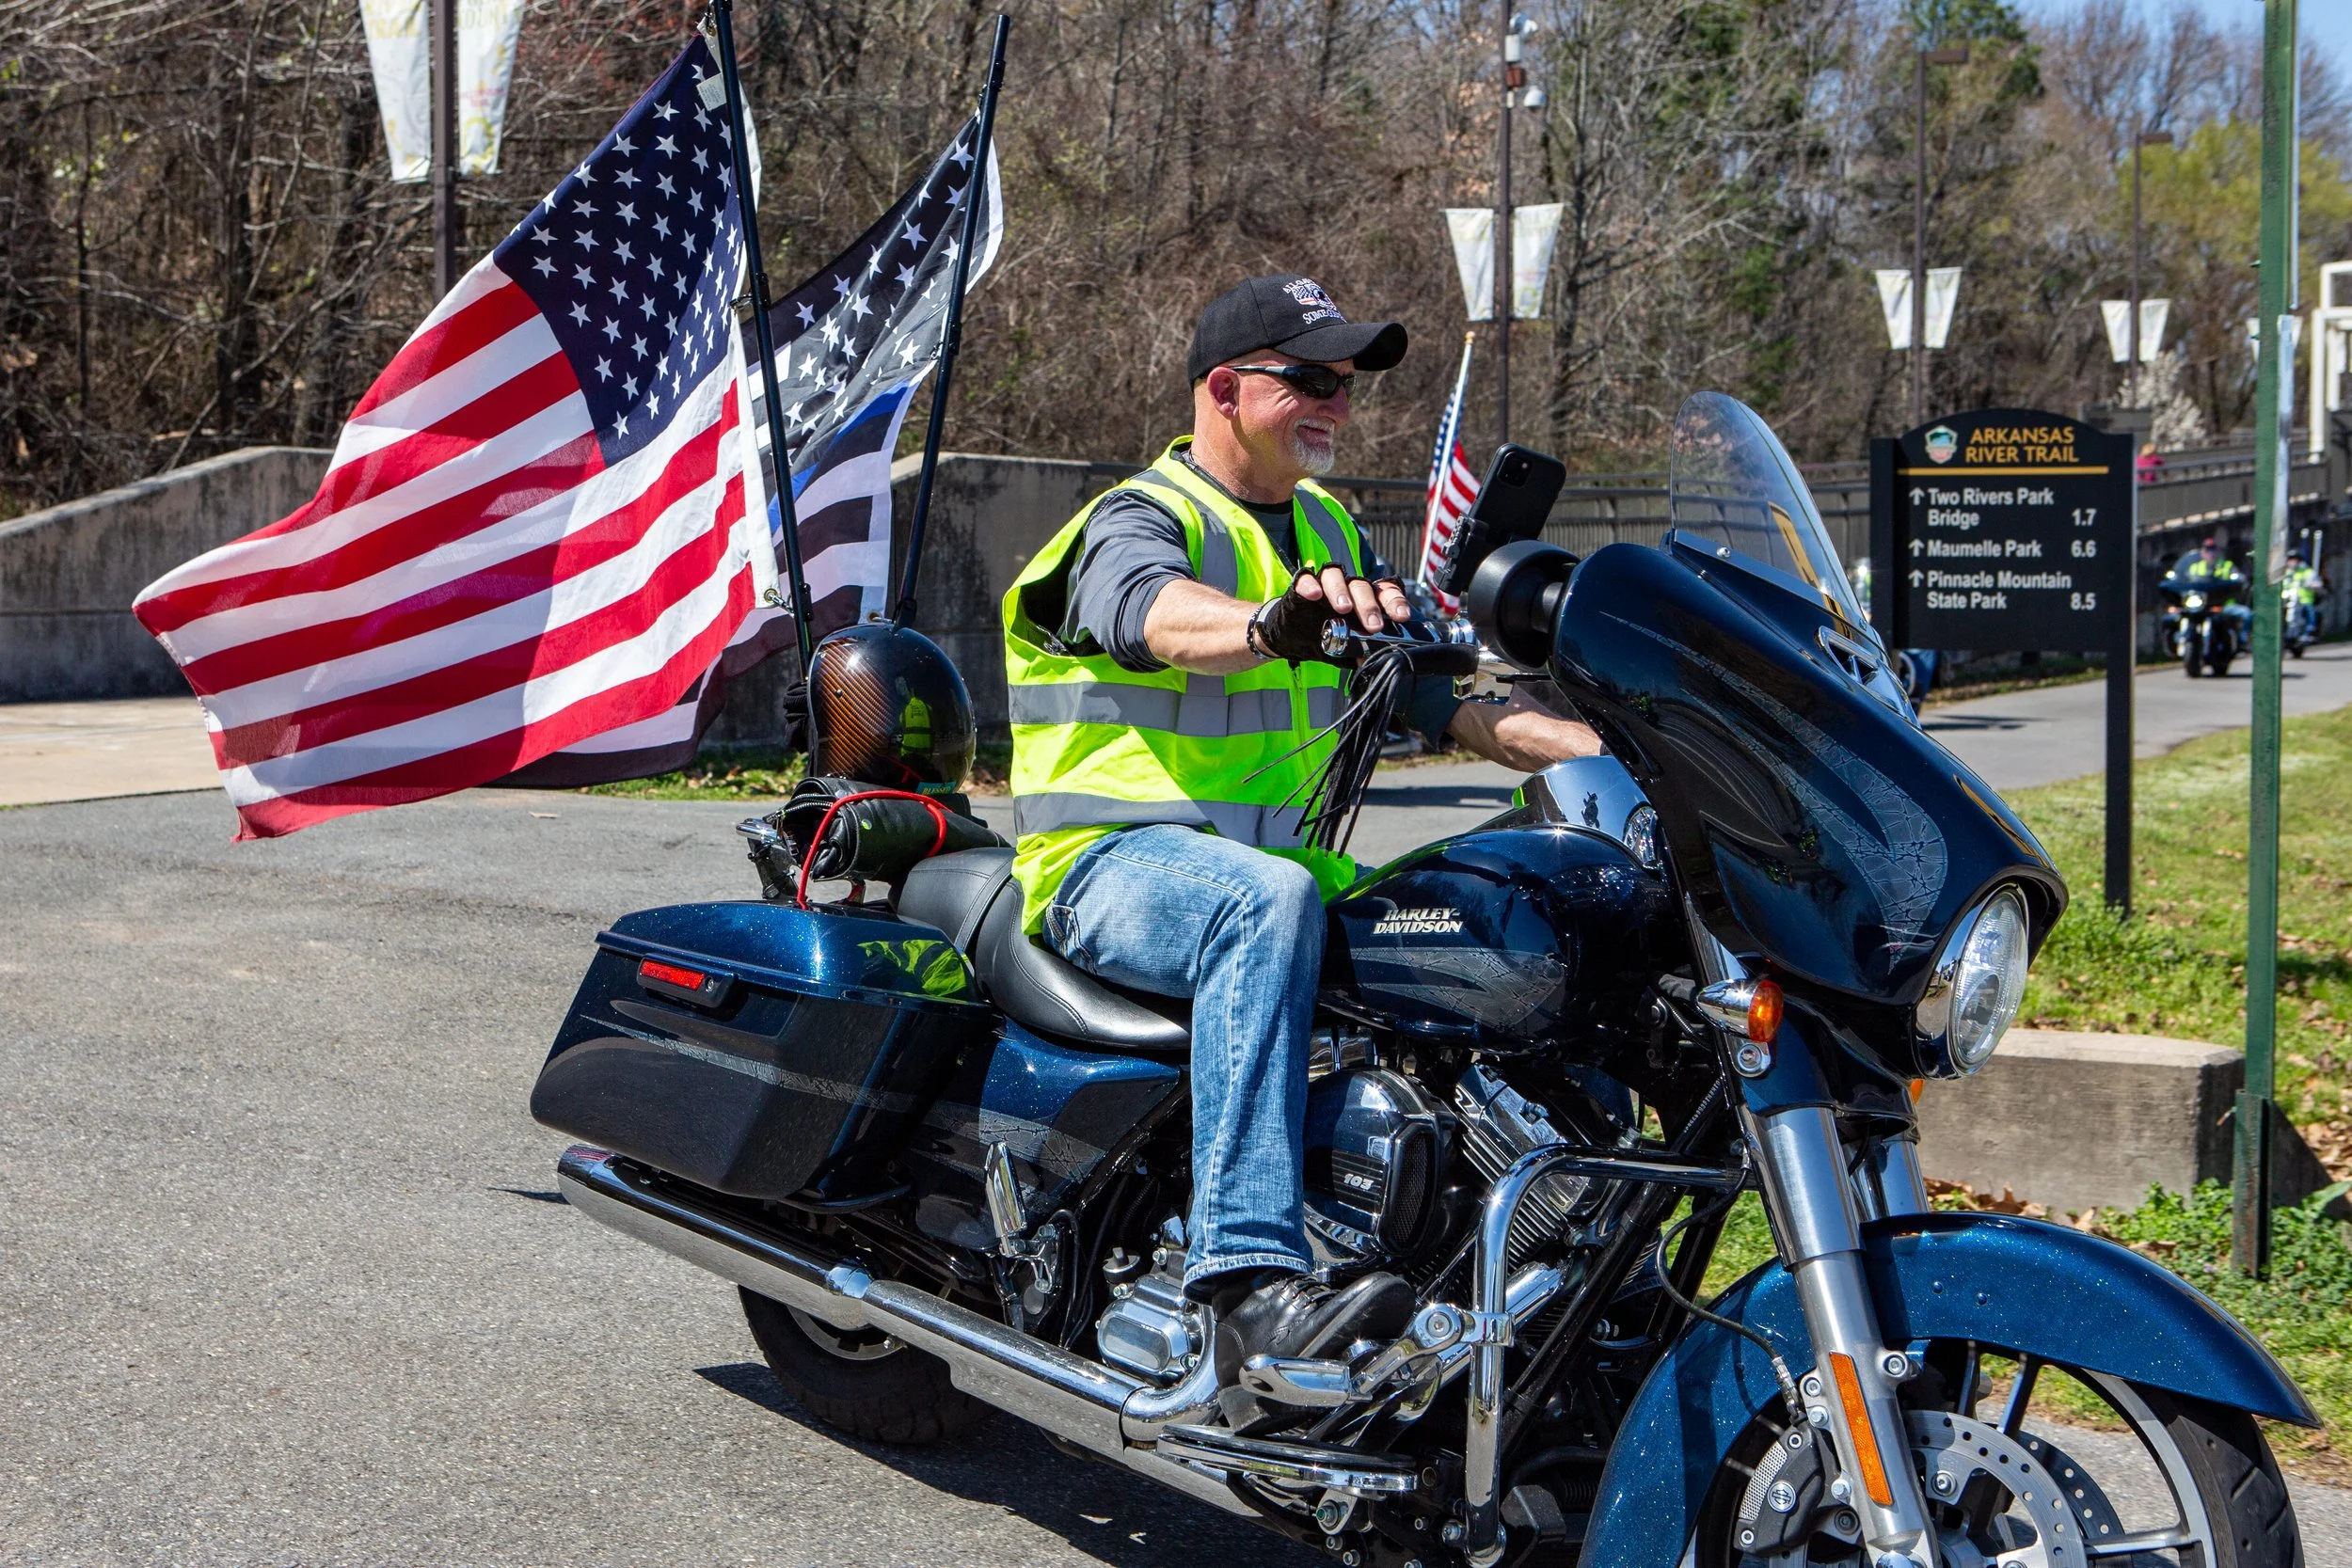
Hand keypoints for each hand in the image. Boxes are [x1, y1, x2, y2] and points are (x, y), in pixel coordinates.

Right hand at [1251, 569, 1412, 662]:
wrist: (1292, 640)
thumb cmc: (1324, 638)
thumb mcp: (1347, 648)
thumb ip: (1363, 652)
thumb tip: (1381, 662)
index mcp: (1363, 601)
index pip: (1384, 592)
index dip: (1395, 601)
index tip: (1402, 616)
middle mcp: (1346, 589)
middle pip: (1362, 586)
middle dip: (1369, 605)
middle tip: (1373, 626)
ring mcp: (1324, 585)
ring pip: (1336, 576)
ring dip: (1342, 591)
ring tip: (1344, 608)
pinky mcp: (1301, 588)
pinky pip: (1306, 579)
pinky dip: (1310, 585)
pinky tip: (1315, 595)